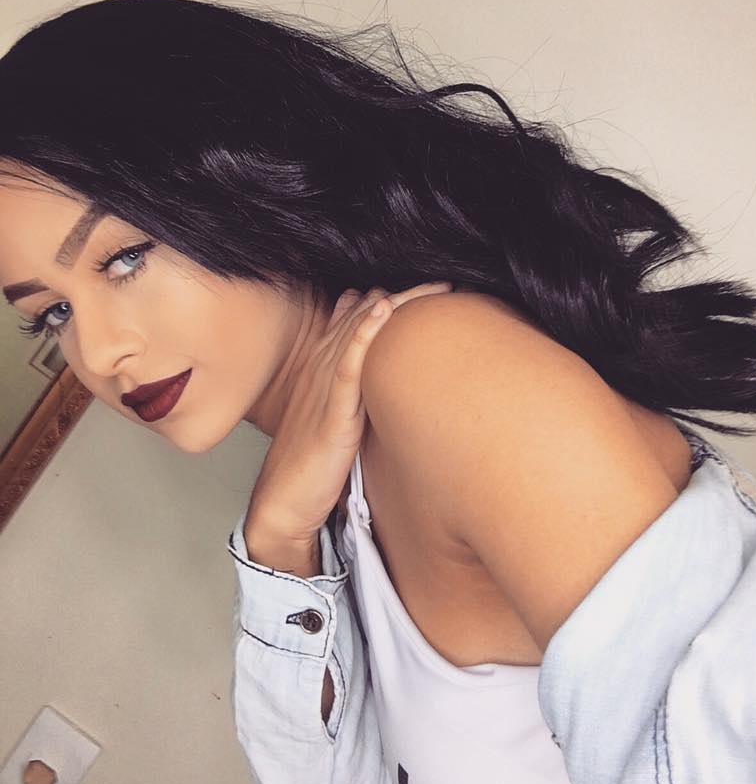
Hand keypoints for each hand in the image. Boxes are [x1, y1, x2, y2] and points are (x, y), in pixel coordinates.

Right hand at [245, 282, 453, 550]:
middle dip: (404, 297)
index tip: (428, 291)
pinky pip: (347, 364)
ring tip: (431, 286)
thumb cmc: (311, 467)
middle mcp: (323, 369)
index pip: (355, 320)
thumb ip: (359, 400)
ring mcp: (325, 387)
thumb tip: (388, 388)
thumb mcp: (339, 423)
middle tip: (443, 282)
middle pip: (362, 317)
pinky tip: (382, 311)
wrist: (284, 502)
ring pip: (358, 331)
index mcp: (325, 370)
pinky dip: (362, 333)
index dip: (391, 302)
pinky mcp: (332, 412)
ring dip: (395, 304)